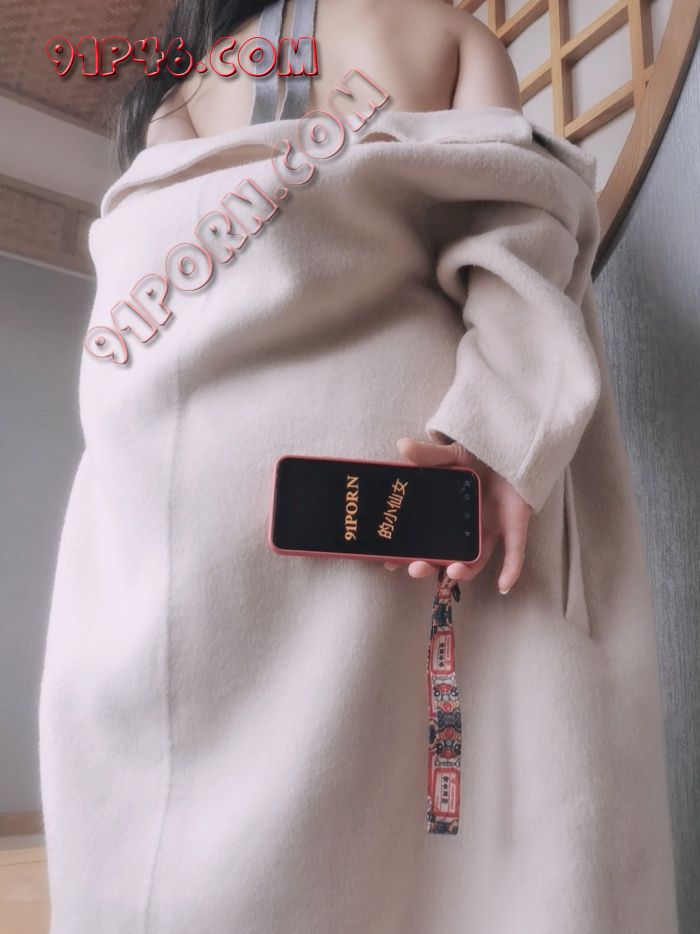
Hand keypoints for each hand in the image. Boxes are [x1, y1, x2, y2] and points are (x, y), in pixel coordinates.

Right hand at [384, 437, 532, 593]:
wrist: (514, 446)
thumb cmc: (481, 454)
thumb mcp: (452, 454)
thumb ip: (429, 455)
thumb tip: (401, 446)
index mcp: (448, 514)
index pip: (423, 540)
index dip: (406, 554)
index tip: (389, 562)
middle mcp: (467, 528)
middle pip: (444, 557)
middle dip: (428, 567)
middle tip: (415, 568)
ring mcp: (490, 530)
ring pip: (476, 562)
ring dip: (464, 573)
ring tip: (452, 572)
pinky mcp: (514, 527)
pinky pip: (514, 554)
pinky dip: (511, 571)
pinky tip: (504, 585)